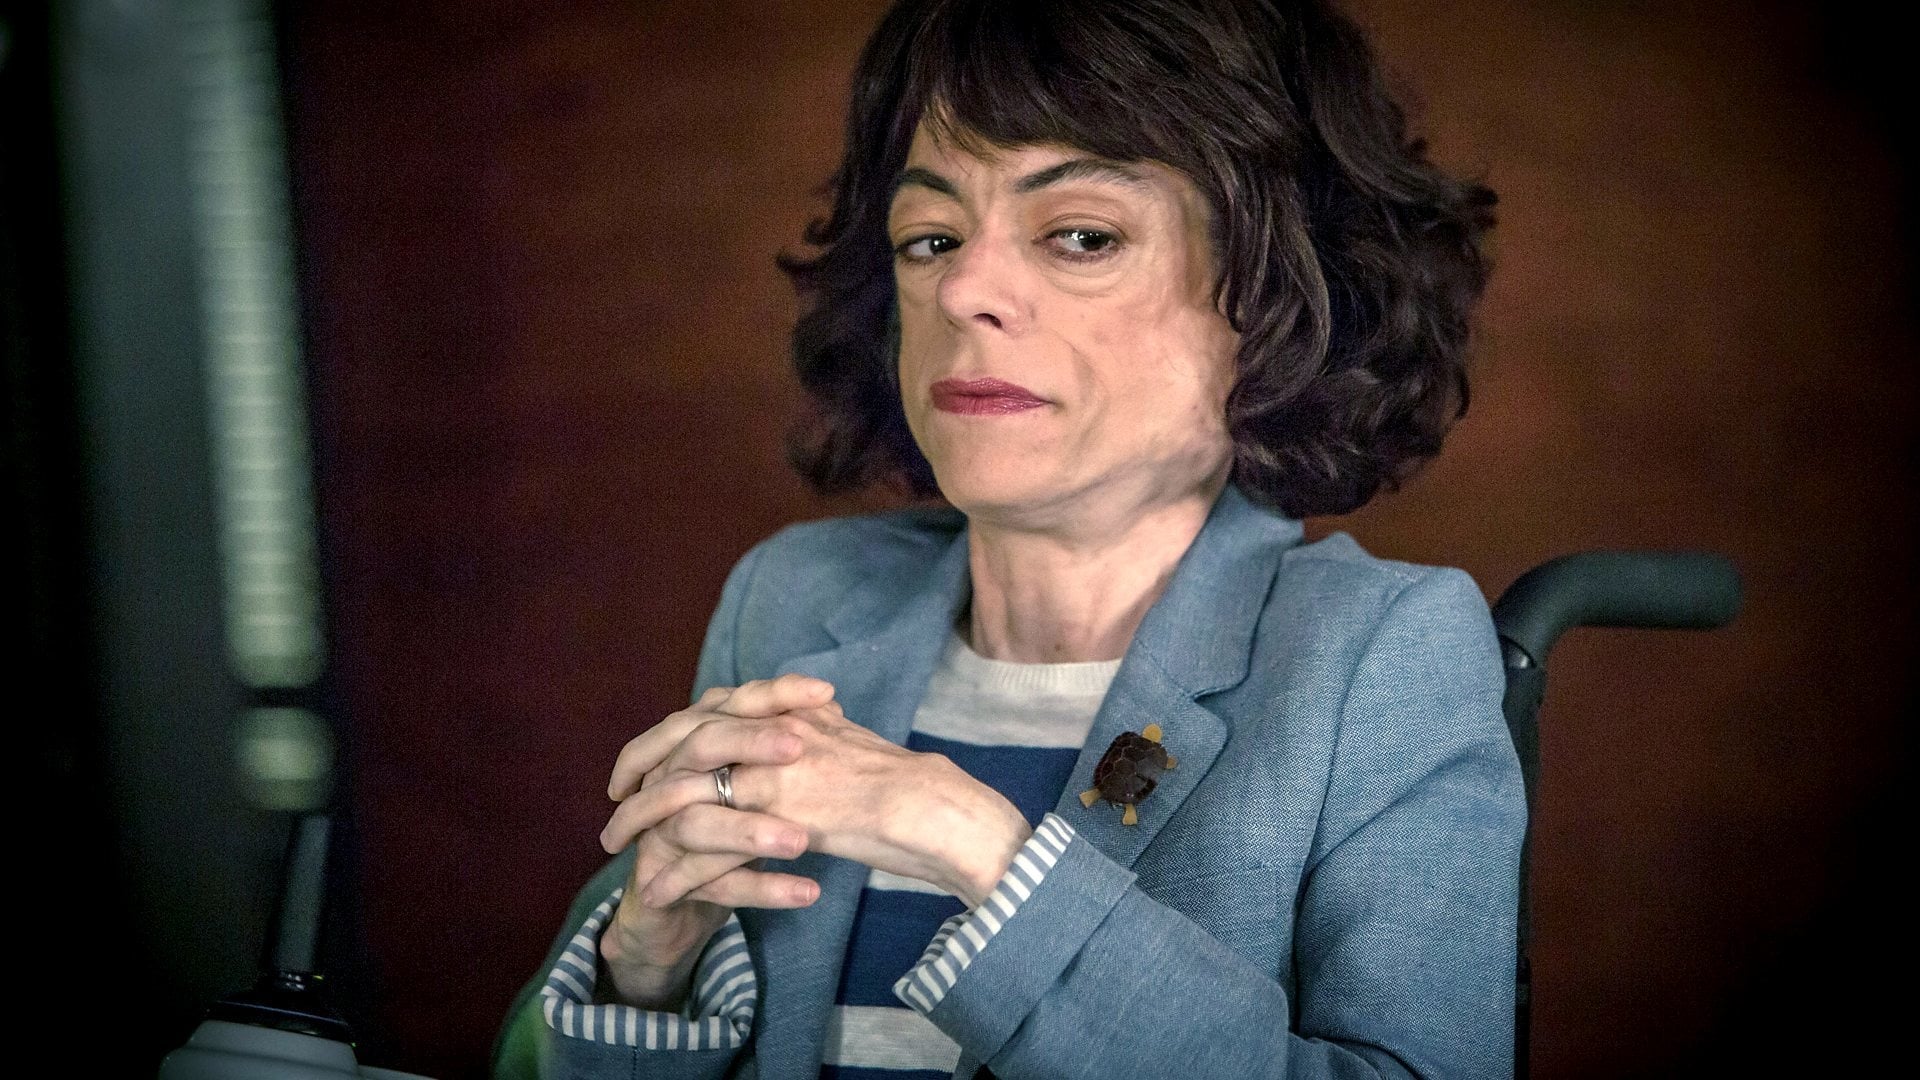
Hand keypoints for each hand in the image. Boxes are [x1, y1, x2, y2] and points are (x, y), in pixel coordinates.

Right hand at [596, 677, 826, 1008]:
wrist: (669, 906)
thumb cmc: (719, 835)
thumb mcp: (747, 787)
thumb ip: (774, 746)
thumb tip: (825, 703)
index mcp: (687, 750)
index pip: (728, 708)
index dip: (772, 696)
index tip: (825, 692)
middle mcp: (665, 783)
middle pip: (701, 749)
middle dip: (749, 745)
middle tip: (798, 747)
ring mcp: (657, 833)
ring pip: (700, 823)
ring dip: (751, 831)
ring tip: (802, 842)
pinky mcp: (661, 884)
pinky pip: (713, 886)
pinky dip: (763, 889)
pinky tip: (808, 893)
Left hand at [603, 675, 1033, 906]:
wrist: (933, 809)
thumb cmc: (905, 783)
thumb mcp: (849, 742)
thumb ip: (815, 728)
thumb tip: (805, 714)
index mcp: (781, 713)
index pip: (703, 712)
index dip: (663, 735)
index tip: (641, 759)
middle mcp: (766, 735)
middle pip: (676, 744)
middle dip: (636, 772)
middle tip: (612, 799)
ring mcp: (767, 776)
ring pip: (680, 796)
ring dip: (641, 823)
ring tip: (614, 851)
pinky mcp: (772, 823)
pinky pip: (706, 848)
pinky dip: (675, 871)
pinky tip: (652, 892)